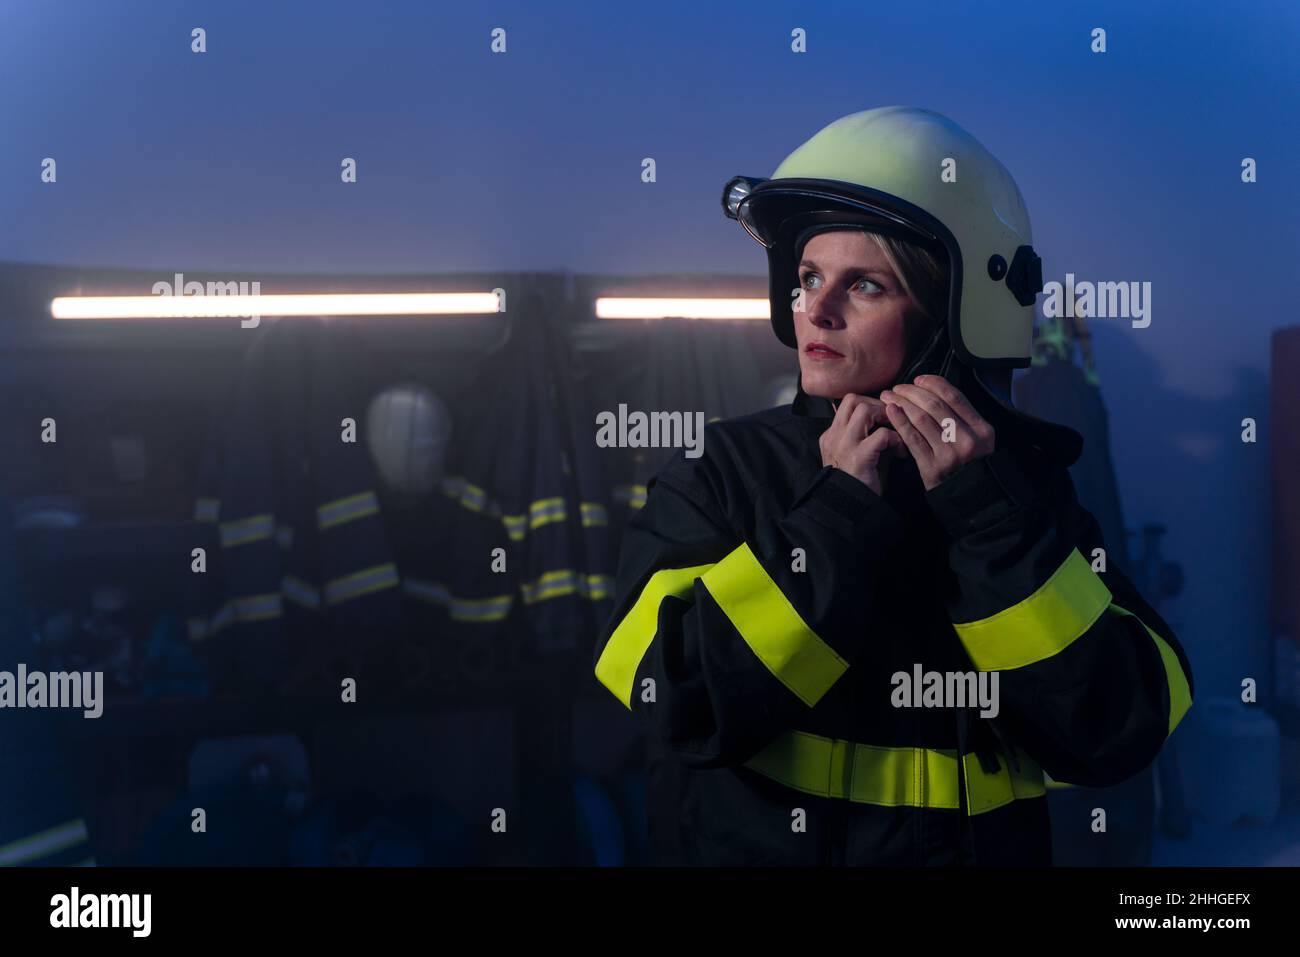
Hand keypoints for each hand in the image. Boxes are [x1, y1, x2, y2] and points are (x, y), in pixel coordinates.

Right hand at [819, 393, 906, 496]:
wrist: (849, 509)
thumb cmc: (858, 484)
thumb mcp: (860, 455)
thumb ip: (872, 438)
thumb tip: (895, 424)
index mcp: (831, 435)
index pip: (846, 405)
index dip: (869, 404)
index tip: (884, 416)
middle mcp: (834, 435)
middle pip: (853, 399)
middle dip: (876, 404)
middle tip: (891, 418)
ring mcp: (844, 444)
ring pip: (864, 409)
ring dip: (885, 416)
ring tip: (896, 430)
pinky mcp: (859, 456)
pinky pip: (882, 434)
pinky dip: (895, 439)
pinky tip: (901, 452)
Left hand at [879, 374, 994, 490]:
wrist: (969, 499)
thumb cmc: (969, 465)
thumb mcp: (978, 439)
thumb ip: (962, 417)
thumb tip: (932, 391)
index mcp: (982, 429)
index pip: (954, 396)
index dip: (933, 383)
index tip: (918, 379)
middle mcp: (967, 439)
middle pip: (935, 405)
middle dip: (912, 392)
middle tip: (898, 387)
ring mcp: (949, 454)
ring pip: (921, 418)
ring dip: (902, 403)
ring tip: (889, 397)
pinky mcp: (932, 467)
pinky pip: (912, 439)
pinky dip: (899, 421)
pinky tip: (890, 412)